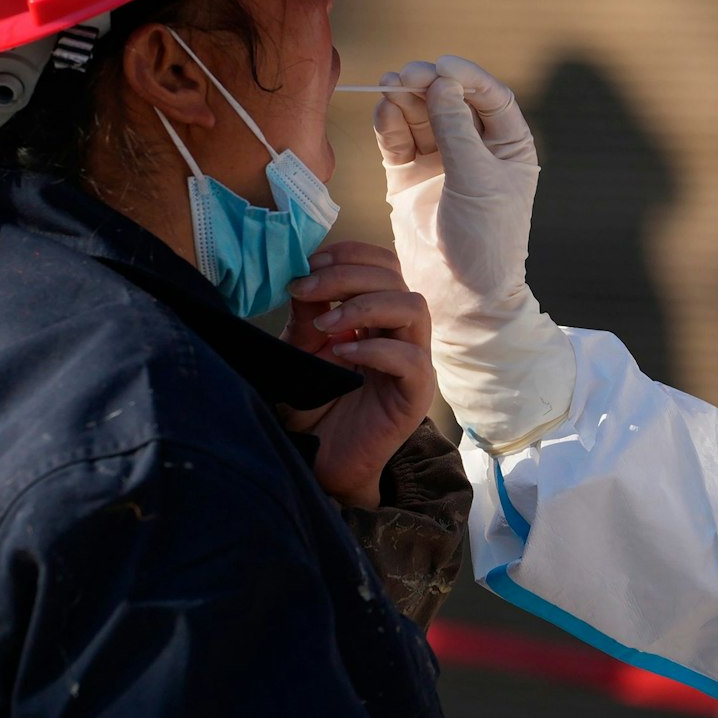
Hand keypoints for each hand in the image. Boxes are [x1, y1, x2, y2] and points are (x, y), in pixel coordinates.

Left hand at [281, 240, 435, 507]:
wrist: (320, 463)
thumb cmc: (313, 408)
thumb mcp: (300, 352)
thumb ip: (307, 315)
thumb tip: (305, 274)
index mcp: (377, 316)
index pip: (382, 264)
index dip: (349, 255)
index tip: (308, 264)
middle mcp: (400, 333)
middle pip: (395, 278)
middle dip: (347, 275)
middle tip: (306, 288)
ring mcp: (413, 362)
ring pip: (413, 307)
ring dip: (365, 305)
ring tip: (325, 323)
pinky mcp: (416, 394)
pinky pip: (411, 359)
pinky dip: (375, 348)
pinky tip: (341, 353)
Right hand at [373, 56, 575, 441]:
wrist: (460, 296)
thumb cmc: (485, 241)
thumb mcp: (477, 180)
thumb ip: (456, 130)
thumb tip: (442, 82)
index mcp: (509, 146)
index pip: (489, 97)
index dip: (465, 77)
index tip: (441, 67)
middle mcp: (475, 149)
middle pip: (450, 101)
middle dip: (428, 85)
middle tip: (405, 76)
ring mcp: (440, 162)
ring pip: (420, 117)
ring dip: (405, 100)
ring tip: (390, 88)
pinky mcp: (408, 179)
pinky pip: (397, 141)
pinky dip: (389, 124)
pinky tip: (383, 110)